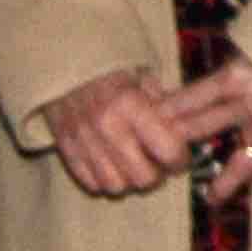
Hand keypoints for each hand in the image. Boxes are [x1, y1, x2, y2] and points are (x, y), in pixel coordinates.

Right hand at [36, 66, 199, 198]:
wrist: (62, 63)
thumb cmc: (109, 70)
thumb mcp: (143, 77)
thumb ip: (165, 105)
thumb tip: (189, 130)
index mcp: (130, 103)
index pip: (167, 150)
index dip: (179, 158)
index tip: (179, 155)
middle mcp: (107, 126)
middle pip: (143, 178)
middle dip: (156, 175)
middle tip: (157, 164)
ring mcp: (83, 141)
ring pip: (116, 187)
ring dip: (129, 180)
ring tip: (133, 166)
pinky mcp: (66, 150)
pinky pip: (91, 184)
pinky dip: (104, 180)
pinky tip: (110, 165)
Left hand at [157, 55, 251, 207]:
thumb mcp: (250, 56)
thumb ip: (223, 77)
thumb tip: (184, 91)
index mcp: (238, 76)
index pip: (194, 96)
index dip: (170, 110)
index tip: (148, 122)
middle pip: (206, 125)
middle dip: (180, 143)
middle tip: (160, 160)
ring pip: (243, 161)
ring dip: (225, 182)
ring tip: (211, 197)